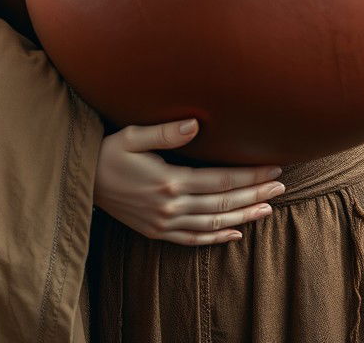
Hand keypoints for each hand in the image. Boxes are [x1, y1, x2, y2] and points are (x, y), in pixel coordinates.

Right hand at [93, 118, 284, 245]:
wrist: (83, 180)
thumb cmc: (109, 152)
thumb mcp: (133, 135)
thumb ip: (165, 132)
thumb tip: (196, 124)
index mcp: (169, 181)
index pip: (220, 179)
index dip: (249, 174)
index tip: (273, 166)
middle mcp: (170, 206)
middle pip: (223, 203)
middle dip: (254, 193)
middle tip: (280, 185)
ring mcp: (164, 223)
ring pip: (213, 224)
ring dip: (243, 216)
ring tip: (268, 207)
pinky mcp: (157, 232)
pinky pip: (193, 240)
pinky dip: (216, 238)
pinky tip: (235, 233)